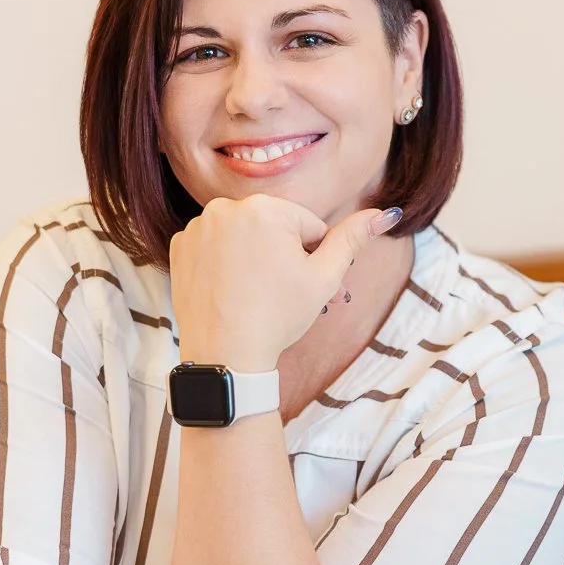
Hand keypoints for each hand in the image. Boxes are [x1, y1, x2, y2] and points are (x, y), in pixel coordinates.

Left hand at [168, 194, 402, 371]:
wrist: (226, 356)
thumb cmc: (278, 316)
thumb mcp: (325, 277)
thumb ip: (352, 239)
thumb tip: (384, 212)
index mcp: (264, 208)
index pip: (306, 226)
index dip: (312, 258)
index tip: (300, 284)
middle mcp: (225, 208)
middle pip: (272, 228)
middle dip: (283, 256)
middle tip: (281, 293)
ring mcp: (197, 227)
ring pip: (243, 237)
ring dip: (253, 257)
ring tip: (254, 293)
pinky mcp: (179, 248)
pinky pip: (213, 247)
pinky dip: (223, 263)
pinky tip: (229, 290)